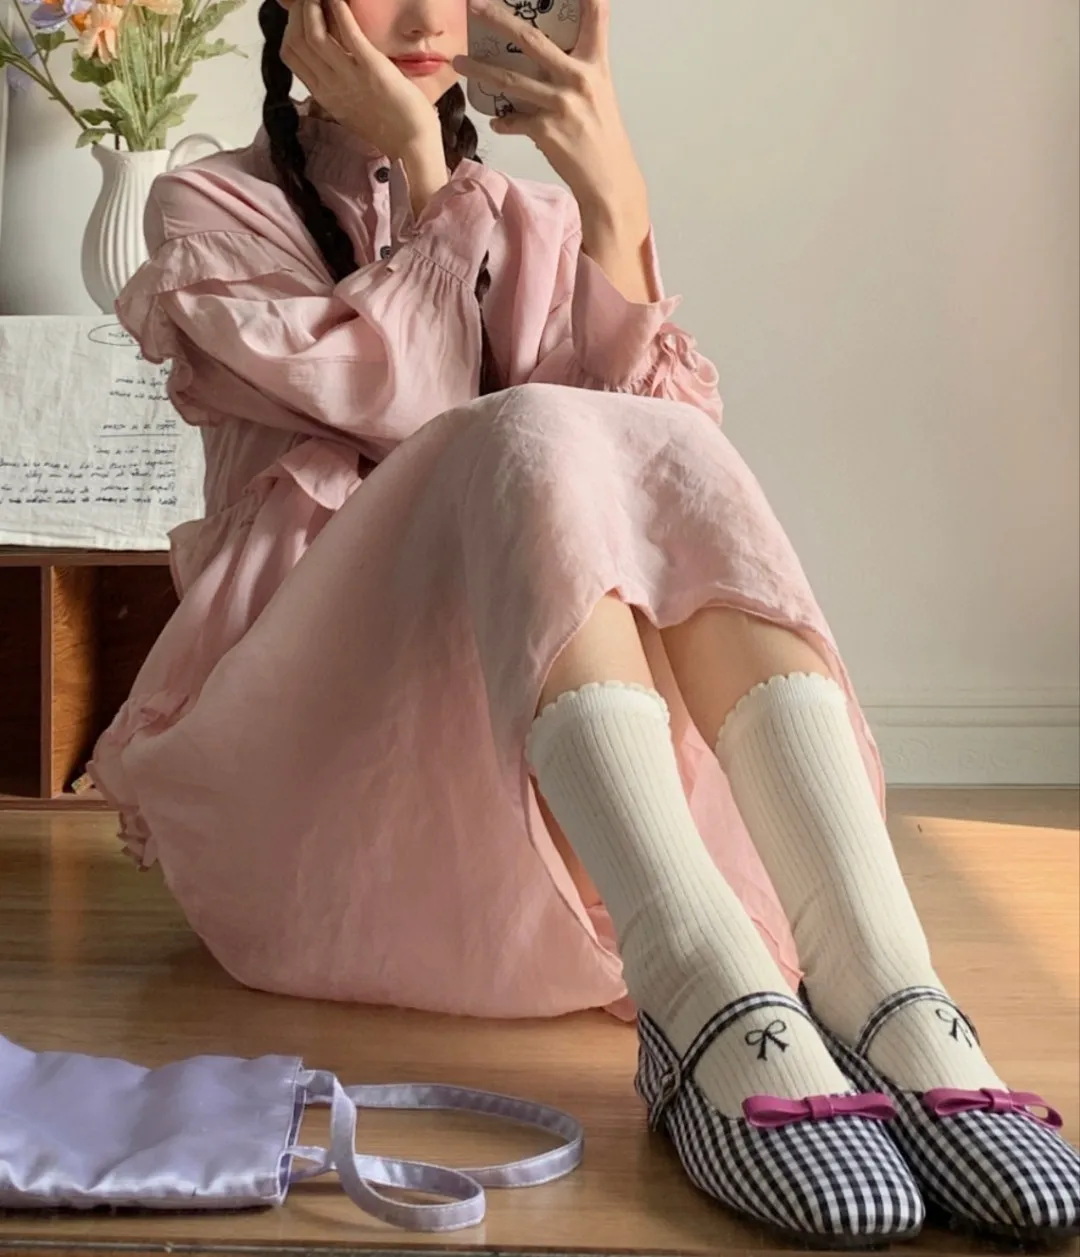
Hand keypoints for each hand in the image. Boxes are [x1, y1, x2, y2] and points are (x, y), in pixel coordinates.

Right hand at [281, 0, 441, 163]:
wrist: (413, 144)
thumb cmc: (388, 126)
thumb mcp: (350, 107)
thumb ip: (334, 86)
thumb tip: (326, 65)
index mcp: (324, 94)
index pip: (290, 54)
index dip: (291, 27)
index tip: (302, 13)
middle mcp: (331, 86)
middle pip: (297, 41)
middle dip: (299, 12)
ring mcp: (350, 78)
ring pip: (314, 35)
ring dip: (314, 7)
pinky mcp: (373, 69)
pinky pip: (349, 33)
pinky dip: (340, 10)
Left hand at [453, 0, 648, 237]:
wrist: (609, 179)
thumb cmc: (602, 135)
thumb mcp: (600, 91)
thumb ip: (577, 67)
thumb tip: (548, 52)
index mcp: (595, 64)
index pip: (596, 13)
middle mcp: (578, 78)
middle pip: (532, 39)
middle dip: (498, 19)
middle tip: (473, 6)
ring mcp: (561, 105)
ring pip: (510, 80)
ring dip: (480, 71)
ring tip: (459, 63)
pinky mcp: (546, 131)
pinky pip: (513, 121)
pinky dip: (502, 121)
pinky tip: (496, 120)